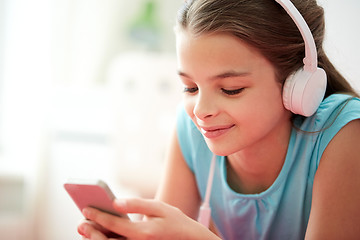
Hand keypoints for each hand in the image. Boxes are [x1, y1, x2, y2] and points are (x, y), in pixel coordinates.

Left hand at [77, 198, 219, 239]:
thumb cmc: (175, 221)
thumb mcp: (159, 207)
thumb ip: (136, 204)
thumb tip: (116, 202)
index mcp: (144, 233)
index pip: (115, 224)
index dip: (98, 216)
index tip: (86, 209)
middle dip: (92, 232)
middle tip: (81, 223)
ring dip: (96, 239)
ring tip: (86, 229)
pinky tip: (100, 234)